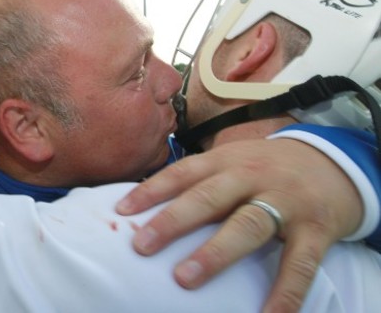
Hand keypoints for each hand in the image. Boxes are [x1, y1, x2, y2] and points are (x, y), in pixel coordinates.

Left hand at [116, 138, 362, 312]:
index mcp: (225, 162)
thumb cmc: (265, 170)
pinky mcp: (316, 228)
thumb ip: (199, 182)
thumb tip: (145, 211)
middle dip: (174, 221)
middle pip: (209, 197)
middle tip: (142, 246)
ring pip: (247, 225)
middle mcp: (251, 177)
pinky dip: (285, 290)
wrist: (332, 163)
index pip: (182, 173)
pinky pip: (300, 262)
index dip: (151, 190)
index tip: (121, 212)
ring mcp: (284, 201)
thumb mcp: (231, 164)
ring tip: (184, 278)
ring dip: (215, 253)